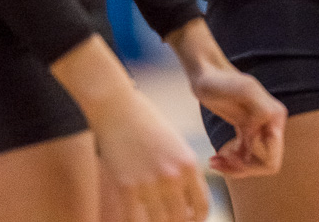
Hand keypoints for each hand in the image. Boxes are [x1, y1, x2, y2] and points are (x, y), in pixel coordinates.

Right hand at [84, 83, 210, 221]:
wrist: (117, 107)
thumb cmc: (145, 122)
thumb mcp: (175, 144)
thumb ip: (183, 169)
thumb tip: (185, 196)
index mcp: (189, 164)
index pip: (202, 206)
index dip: (197, 220)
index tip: (189, 220)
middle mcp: (174, 177)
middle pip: (181, 219)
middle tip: (168, 220)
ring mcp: (150, 184)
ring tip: (152, 219)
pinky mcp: (126, 188)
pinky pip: (134, 220)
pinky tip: (133, 218)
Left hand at [164, 18, 285, 177]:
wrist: (205, 73)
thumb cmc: (220, 80)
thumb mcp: (241, 89)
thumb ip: (260, 108)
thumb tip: (268, 131)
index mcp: (275, 117)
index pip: (272, 158)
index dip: (251, 165)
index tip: (228, 155)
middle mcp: (271, 123)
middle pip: (264, 164)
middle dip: (243, 169)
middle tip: (220, 161)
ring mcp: (259, 127)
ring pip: (253, 162)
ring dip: (234, 167)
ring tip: (214, 160)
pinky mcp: (246, 129)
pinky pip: (245, 156)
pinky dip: (231, 162)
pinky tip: (215, 157)